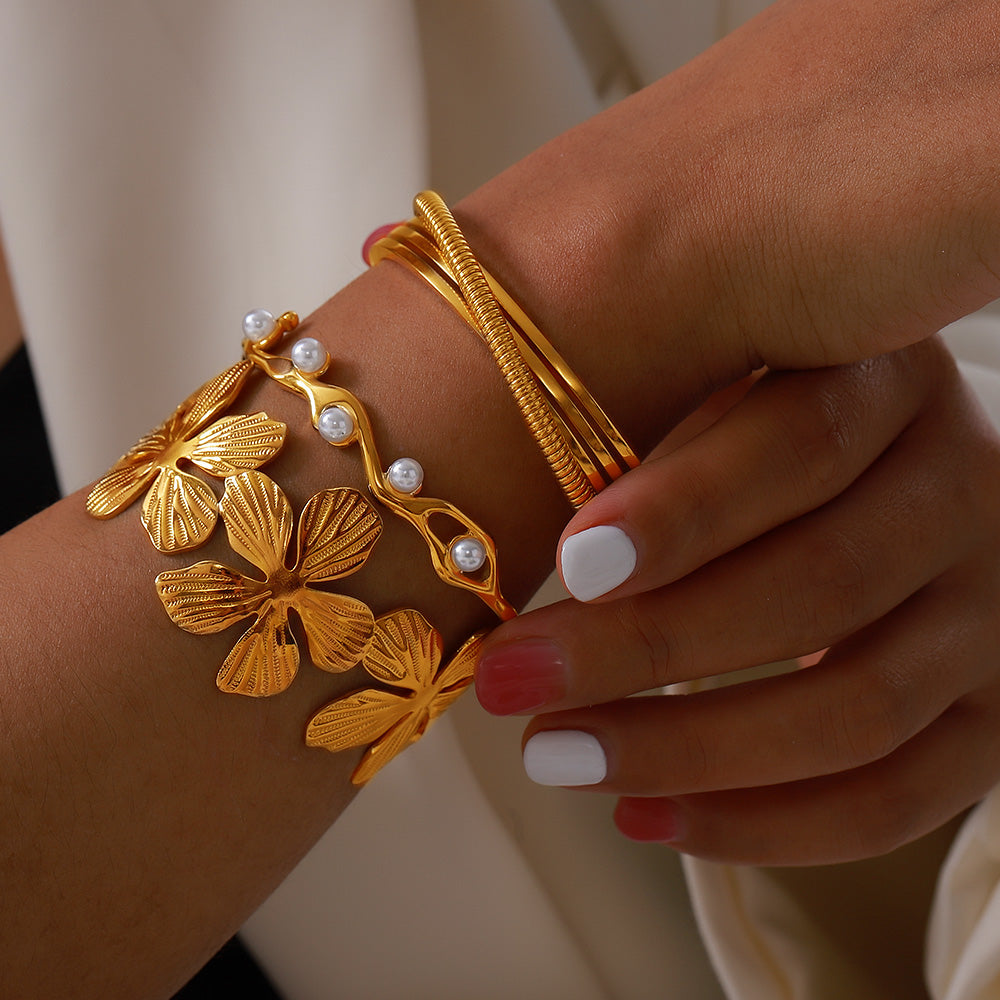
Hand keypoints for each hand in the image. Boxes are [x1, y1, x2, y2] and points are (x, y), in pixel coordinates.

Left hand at [475, 337, 999, 865]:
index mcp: (890, 382)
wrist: (888, 487)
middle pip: (824, 586)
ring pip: (858, 710)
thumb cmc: (756, 433)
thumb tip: (501, 539)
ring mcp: (995, 612)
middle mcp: (966, 491)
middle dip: (648, 647)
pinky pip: (896, 802)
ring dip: (688, 750)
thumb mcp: (717, 390)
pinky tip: (643, 816)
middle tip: (512, 681)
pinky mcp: (995, 716)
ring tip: (556, 756)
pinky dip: (764, 827)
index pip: (804, 444)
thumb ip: (648, 436)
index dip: (686, 513)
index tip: (565, 567)